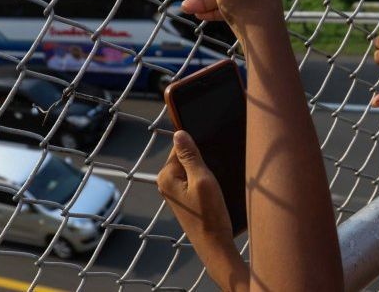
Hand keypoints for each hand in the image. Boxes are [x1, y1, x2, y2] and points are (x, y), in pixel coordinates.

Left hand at [158, 131, 246, 288]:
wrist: (214, 245)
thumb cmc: (210, 214)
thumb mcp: (203, 180)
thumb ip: (190, 155)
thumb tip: (179, 132)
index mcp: (165, 175)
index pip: (180, 147)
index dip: (197, 149)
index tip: (209, 159)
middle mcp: (165, 183)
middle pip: (184, 158)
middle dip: (200, 161)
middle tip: (212, 175)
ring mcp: (173, 192)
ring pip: (190, 170)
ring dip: (203, 173)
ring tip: (213, 186)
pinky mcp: (183, 199)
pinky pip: (192, 181)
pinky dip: (203, 182)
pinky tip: (212, 193)